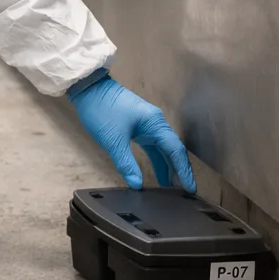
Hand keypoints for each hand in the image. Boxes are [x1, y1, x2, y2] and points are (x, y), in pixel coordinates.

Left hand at [67, 71, 196, 191]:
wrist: (87, 88)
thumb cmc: (101, 108)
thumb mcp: (113, 140)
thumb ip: (126, 163)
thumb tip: (136, 184)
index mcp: (155, 123)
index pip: (175, 150)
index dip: (184, 171)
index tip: (190, 188)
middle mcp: (155, 123)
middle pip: (172, 150)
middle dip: (179, 170)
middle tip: (185, 191)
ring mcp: (147, 124)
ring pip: (162, 149)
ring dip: (167, 166)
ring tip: (171, 187)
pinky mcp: (138, 126)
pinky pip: (152, 146)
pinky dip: (156, 159)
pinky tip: (157, 172)